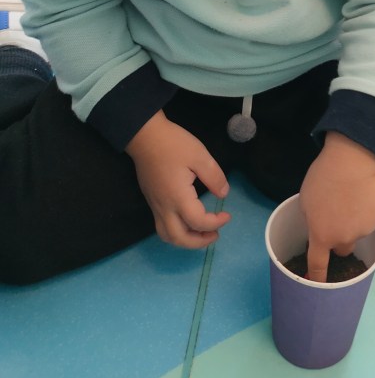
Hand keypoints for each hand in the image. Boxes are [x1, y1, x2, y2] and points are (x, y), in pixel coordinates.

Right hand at [126, 111, 230, 248]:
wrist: (145, 136)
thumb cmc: (173, 144)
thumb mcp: (200, 156)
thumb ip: (214, 177)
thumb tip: (223, 194)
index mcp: (178, 197)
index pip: (198, 222)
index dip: (215, 223)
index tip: (227, 215)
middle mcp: (164, 207)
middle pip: (179, 238)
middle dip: (199, 242)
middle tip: (215, 234)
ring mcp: (155, 205)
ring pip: (167, 236)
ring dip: (186, 240)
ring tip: (202, 232)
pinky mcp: (151, 201)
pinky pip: (162, 226)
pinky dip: (176, 232)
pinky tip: (187, 222)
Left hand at [299, 131, 374, 282]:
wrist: (352, 157)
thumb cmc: (323, 175)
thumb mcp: (306, 200)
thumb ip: (313, 221)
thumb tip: (322, 229)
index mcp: (323, 235)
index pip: (318, 265)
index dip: (317, 277)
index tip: (317, 284)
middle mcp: (346, 238)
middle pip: (344, 247)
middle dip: (342, 237)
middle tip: (340, 214)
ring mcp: (367, 228)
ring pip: (362, 229)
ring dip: (358, 219)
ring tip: (355, 194)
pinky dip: (373, 207)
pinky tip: (369, 190)